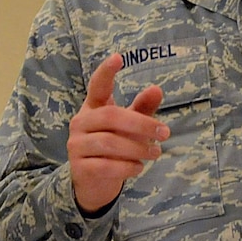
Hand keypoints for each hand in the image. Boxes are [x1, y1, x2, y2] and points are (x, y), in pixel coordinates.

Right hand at [67, 53, 166, 214]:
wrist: (95, 183)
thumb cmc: (114, 147)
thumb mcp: (129, 127)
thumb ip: (142, 109)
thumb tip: (157, 88)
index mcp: (93, 107)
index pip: (97, 86)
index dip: (106, 72)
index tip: (118, 57)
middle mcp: (80, 123)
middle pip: (111, 116)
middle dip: (142, 124)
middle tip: (165, 133)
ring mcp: (76, 145)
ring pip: (109, 142)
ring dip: (138, 148)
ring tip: (156, 153)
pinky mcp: (79, 168)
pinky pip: (105, 165)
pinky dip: (127, 166)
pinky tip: (139, 167)